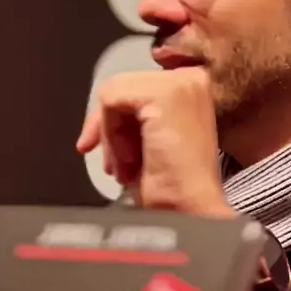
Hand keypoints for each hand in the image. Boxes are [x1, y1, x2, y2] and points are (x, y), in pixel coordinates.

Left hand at [76, 68, 233, 216]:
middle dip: (110, 131)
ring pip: (113, 93)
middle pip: (120, 87)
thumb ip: (133, 115)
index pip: (133, 88)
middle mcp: (191, 78)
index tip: (104, 149)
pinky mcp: (165, 93)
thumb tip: (99, 114)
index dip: (113, 120)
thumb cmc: (173, 188)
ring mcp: (180, 83)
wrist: (188, 212)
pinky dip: (110, 135)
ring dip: (111, 138)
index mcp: (191, 86)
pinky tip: (129, 161)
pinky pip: (110, 101)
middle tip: (119, 166)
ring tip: (128, 168)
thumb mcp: (149, 138)